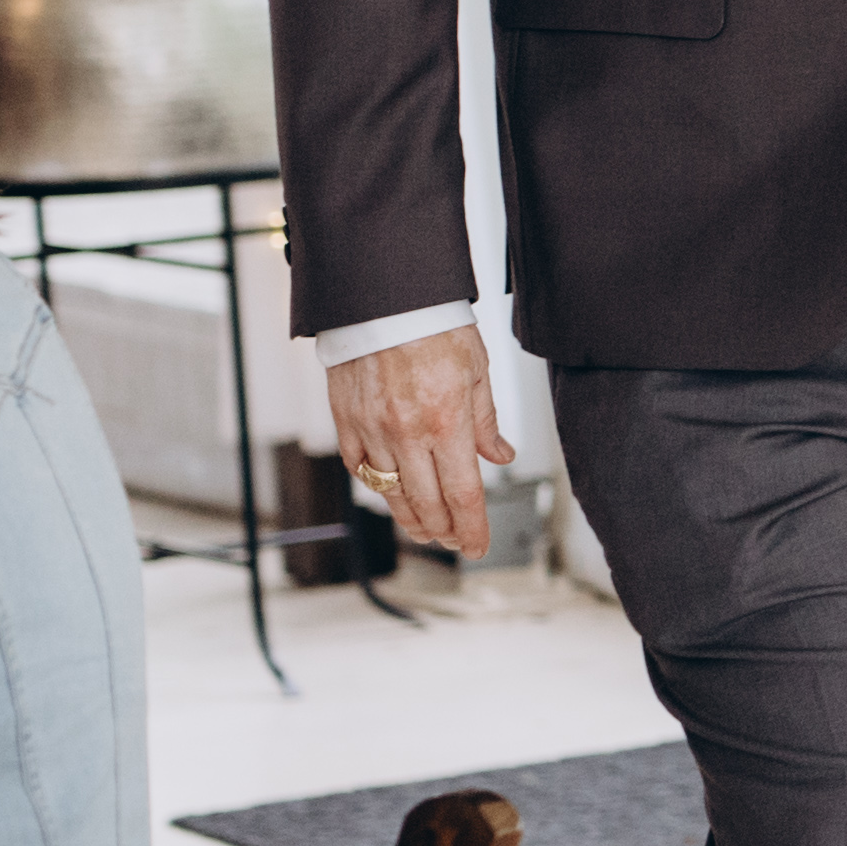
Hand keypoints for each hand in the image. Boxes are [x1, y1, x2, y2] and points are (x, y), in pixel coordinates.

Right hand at [323, 325, 513, 560]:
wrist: (383, 298)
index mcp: (447, 422)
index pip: (463, 495)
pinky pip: (359, 467)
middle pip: (427, 503)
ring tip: (427, 530)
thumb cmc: (434, 326)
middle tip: (456, 542)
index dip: (472, 529)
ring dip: (411, 518)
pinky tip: (390, 494)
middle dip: (445, 531)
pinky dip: (377, 486)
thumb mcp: (477, 370)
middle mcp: (407, 433)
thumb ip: (486, 421)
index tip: (478, 546)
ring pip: (390, 493)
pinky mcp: (346, 420)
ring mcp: (372, 430)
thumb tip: (500, 456)